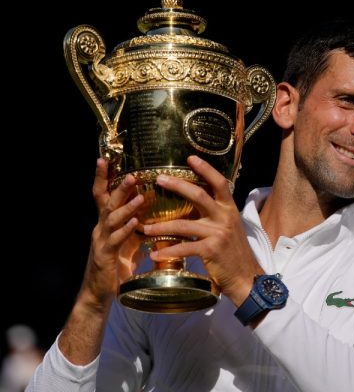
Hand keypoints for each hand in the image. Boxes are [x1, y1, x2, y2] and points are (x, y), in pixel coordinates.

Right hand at [80, 158, 143, 312]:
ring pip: (111, 219)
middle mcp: (101, 229)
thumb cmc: (116, 267)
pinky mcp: (105, 256)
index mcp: (107, 223)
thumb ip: (138, 227)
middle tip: (132, 174)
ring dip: (126, 207)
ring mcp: (102, 242)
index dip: (103, 177)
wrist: (99, 294)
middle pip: (107, 202)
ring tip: (140, 196)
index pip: (103, 195)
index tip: (104, 158)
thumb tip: (154, 213)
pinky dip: (126, 230)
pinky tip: (135, 223)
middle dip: (118, 187)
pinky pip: (115, 241)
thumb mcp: (130, 242)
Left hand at [144, 155, 261, 305]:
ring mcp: (218, 233)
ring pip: (184, 224)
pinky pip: (184, 248)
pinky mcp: (211, 250)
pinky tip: (155, 255)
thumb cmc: (234, 252)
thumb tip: (194, 200)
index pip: (219, 183)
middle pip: (199, 195)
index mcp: (230, 209)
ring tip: (145, 228)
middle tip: (159, 179)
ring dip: (161, 226)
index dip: (206, 169)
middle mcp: (225, 217)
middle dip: (177, 186)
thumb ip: (215, 214)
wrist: (245, 276)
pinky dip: (168, 251)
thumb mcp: (229, 227)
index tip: (190, 158)